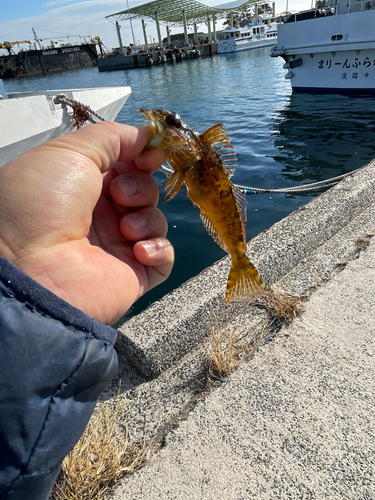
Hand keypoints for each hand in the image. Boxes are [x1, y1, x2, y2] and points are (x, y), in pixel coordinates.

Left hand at [0, 121, 173, 324]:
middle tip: (119, 194)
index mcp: (84, 186)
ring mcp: (117, 247)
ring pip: (155, 221)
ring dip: (147, 218)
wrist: (29, 265)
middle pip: (144, 191)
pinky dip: (159, 249)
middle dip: (140, 187)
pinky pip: (164, 259)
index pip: (127, 167)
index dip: (142, 157)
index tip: (152, 154)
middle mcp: (101, 216)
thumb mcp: (72, 151)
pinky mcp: (133, 275)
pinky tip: (138, 250)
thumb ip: (114, 138)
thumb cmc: (41, 202)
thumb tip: (149, 137)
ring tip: (125, 227)